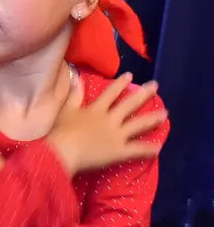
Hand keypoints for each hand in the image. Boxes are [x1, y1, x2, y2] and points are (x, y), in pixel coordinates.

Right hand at [47, 74, 165, 176]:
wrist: (62, 151)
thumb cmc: (60, 131)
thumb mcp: (66, 109)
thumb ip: (74, 94)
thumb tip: (76, 77)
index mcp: (96, 110)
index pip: (111, 93)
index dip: (121, 84)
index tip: (131, 76)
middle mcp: (110, 119)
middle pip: (129, 105)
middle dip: (143, 94)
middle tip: (155, 86)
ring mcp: (117, 135)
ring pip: (138, 125)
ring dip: (152, 119)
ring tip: (165, 114)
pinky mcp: (119, 151)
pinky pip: (136, 150)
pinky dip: (148, 149)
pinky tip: (159, 147)